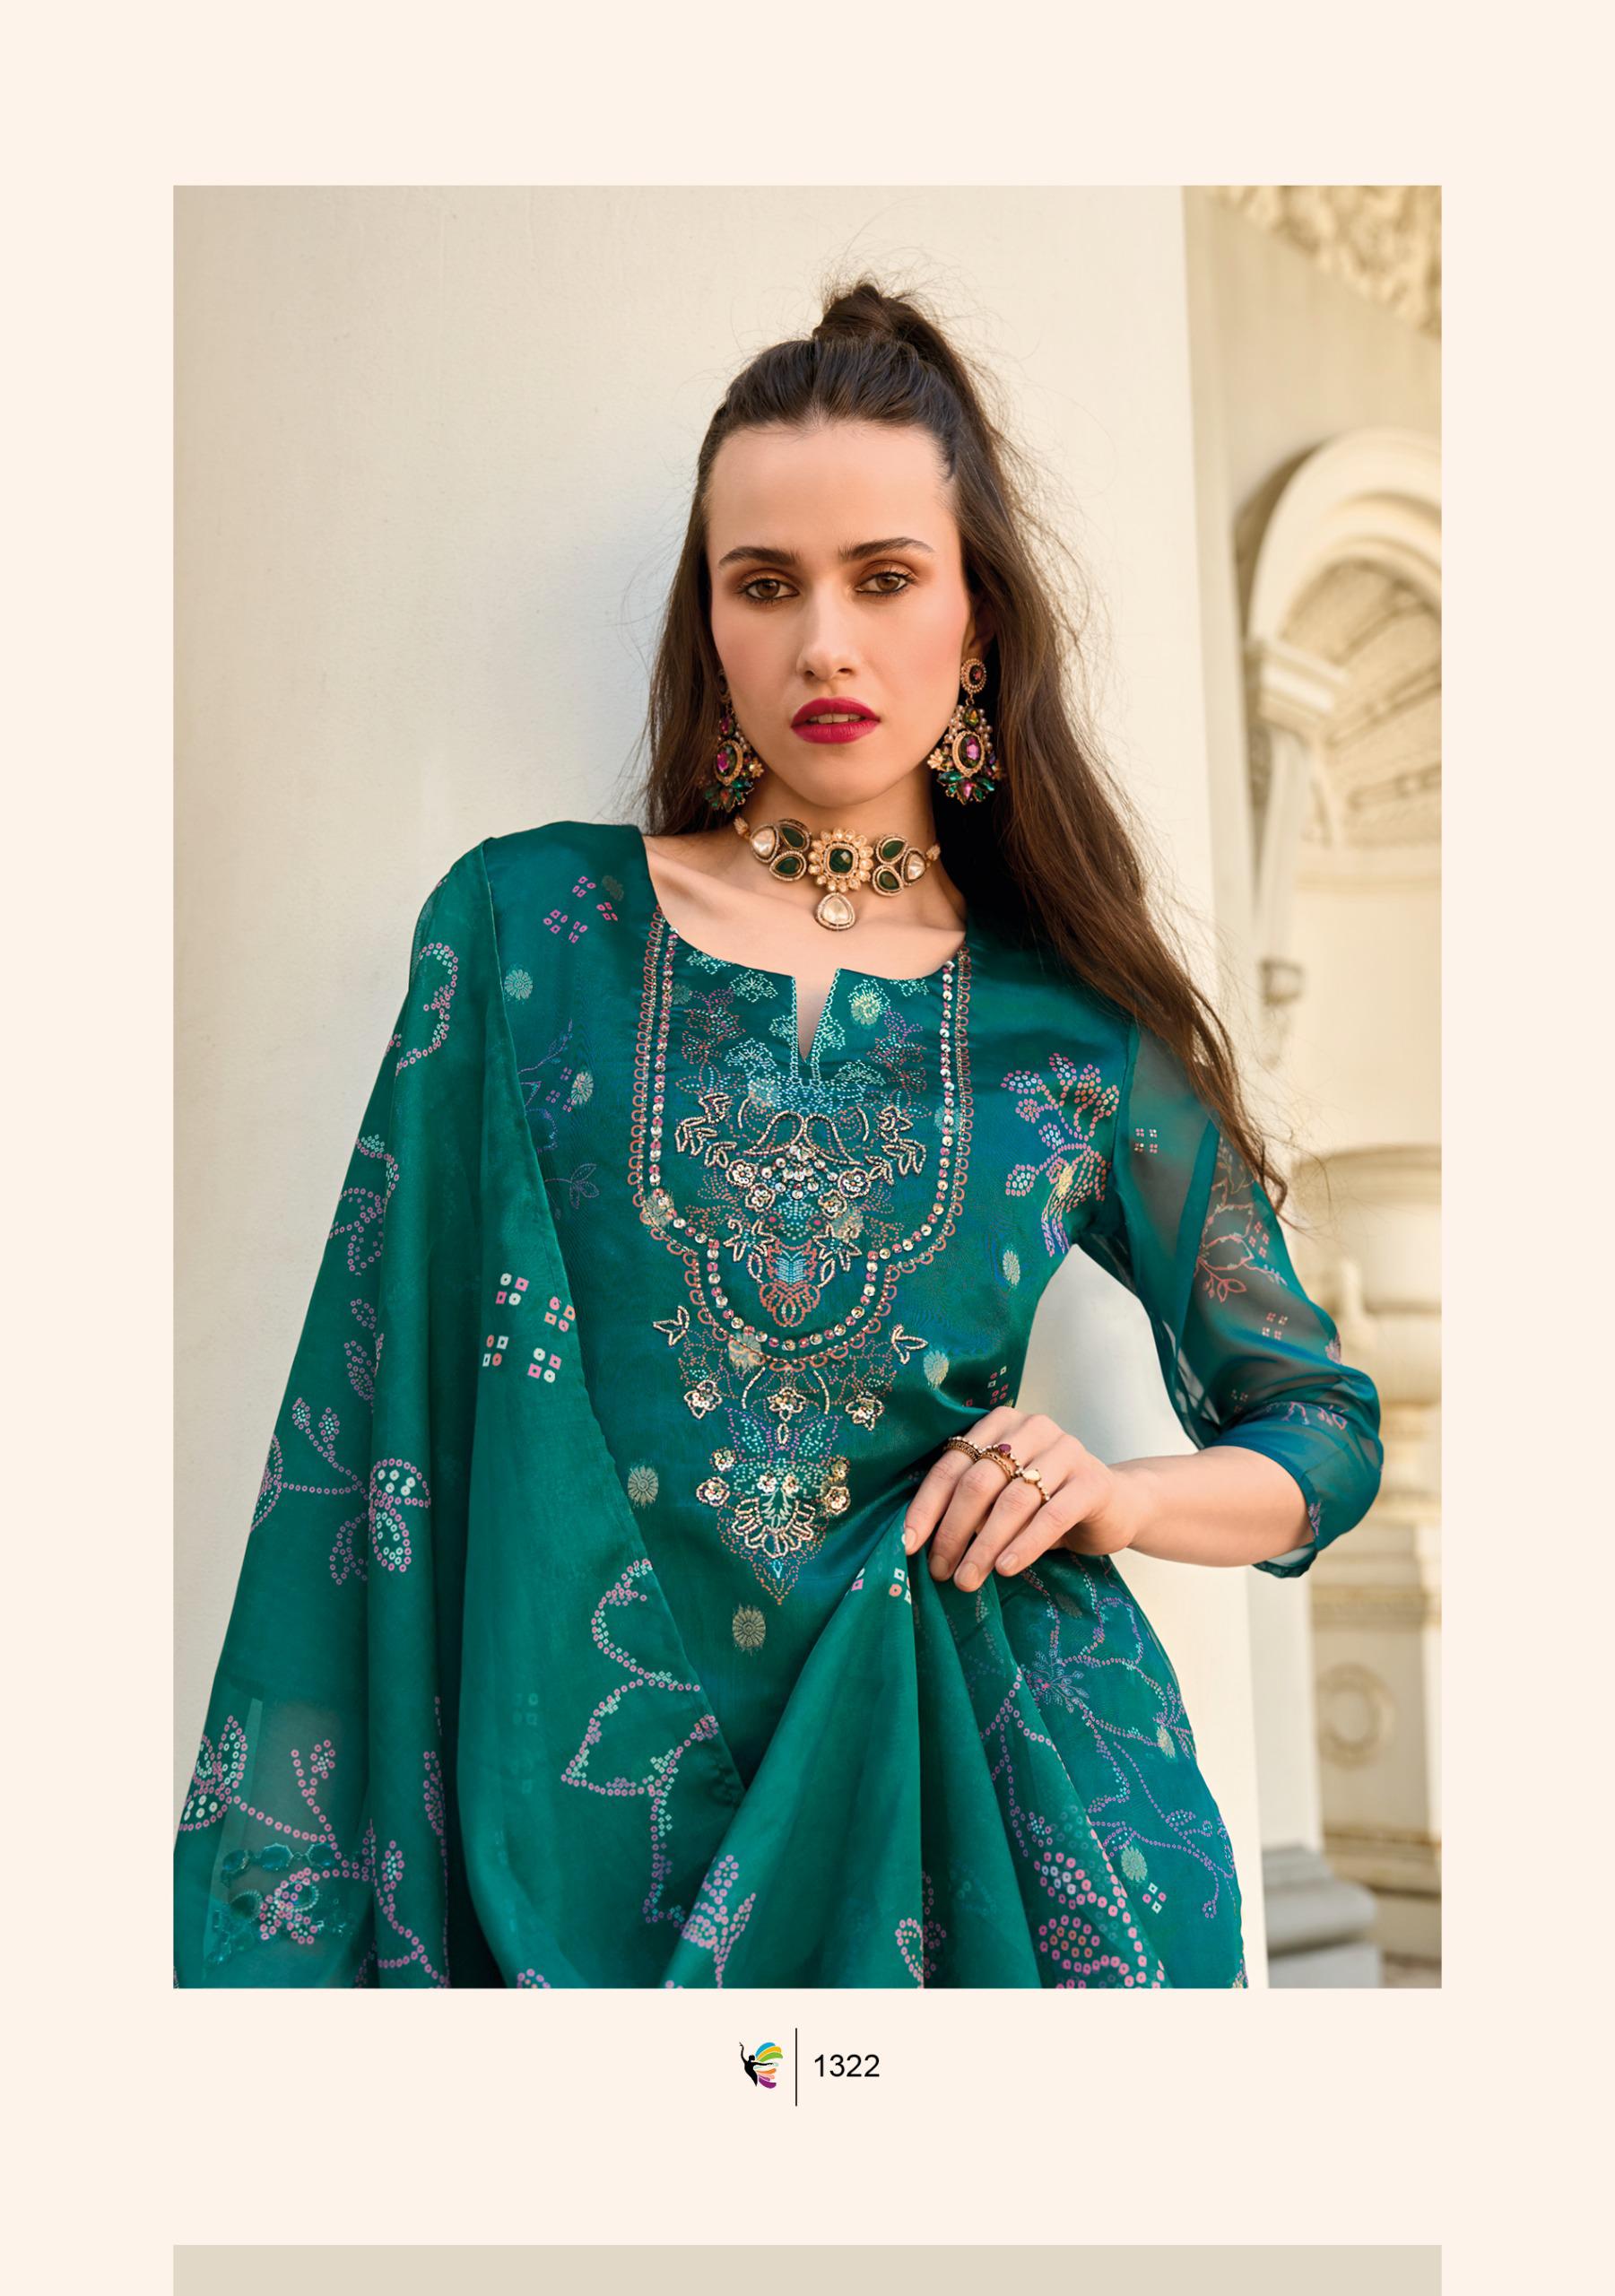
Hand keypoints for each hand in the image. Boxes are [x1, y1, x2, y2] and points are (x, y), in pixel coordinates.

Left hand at [902, 1409, 1145, 1589]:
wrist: (1115, 1504)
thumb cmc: (1045, 1502)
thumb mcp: (1003, 1497)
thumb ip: (970, 1506)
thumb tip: (922, 1544)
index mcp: (999, 1423)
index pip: (951, 1465)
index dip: (927, 1507)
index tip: (907, 1545)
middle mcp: (1031, 1427)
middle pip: (978, 1482)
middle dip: (953, 1531)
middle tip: (940, 1571)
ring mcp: (1066, 1450)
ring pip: (1012, 1501)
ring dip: (984, 1546)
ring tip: (968, 1579)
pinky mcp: (1092, 1480)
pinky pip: (1050, 1515)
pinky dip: (1024, 1545)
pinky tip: (1005, 1568)